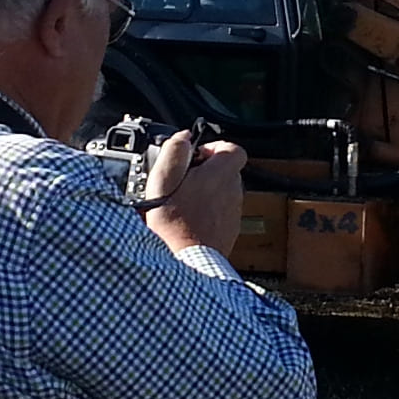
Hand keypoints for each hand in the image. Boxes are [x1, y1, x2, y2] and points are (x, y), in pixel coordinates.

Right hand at [141, 131, 246, 256]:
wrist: (186, 262)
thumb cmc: (174, 223)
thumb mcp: (164, 178)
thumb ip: (175, 150)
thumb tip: (184, 136)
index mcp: (221, 174)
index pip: (233, 148)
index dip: (214, 147)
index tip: (195, 155)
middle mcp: (234, 192)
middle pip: (227, 171)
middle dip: (206, 171)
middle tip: (182, 179)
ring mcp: (234, 213)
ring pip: (223, 193)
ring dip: (206, 193)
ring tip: (181, 201)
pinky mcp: (229, 231)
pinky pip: (220, 214)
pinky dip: (207, 212)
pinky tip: (187, 219)